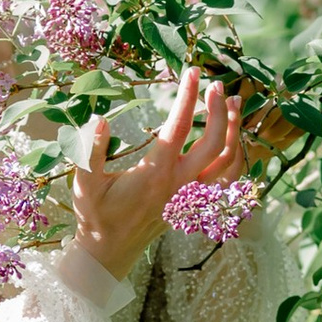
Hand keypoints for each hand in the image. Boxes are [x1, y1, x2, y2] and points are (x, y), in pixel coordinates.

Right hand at [70, 68, 243, 283]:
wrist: (110, 250)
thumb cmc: (95, 213)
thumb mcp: (85, 182)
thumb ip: (91, 150)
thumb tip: (99, 119)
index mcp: (154, 173)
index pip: (178, 127)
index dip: (186, 96)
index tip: (191, 72)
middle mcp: (179, 184)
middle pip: (213, 142)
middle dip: (219, 109)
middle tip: (216, 84)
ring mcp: (191, 195)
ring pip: (228, 161)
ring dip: (234, 129)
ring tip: (234, 102)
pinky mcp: (195, 203)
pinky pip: (228, 179)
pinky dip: (236, 156)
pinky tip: (234, 136)